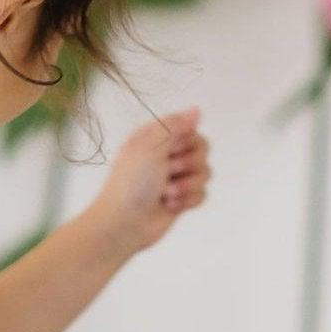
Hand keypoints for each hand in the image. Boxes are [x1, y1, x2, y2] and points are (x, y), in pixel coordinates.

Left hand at [90, 110, 210, 259]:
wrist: (125, 222)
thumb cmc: (131, 182)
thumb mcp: (150, 145)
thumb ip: (176, 125)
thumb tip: (196, 109)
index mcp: (157, 138)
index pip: (190, 128)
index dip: (186, 140)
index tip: (170, 150)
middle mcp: (167, 156)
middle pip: (202, 149)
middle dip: (188, 163)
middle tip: (167, 171)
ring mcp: (176, 178)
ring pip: (205, 173)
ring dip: (187, 185)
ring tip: (166, 193)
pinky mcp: (182, 199)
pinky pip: (202, 194)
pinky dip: (188, 201)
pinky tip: (169, 206)